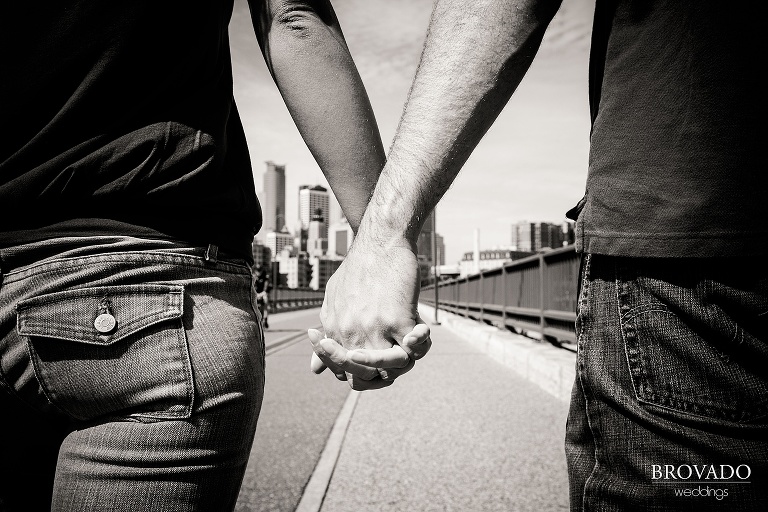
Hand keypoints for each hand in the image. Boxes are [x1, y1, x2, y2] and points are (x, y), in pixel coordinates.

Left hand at [310, 236, 431, 388]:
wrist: (379, 241)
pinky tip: (418, 331)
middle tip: (392, 354)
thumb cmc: (358, 268)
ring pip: (389, 369)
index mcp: (335, 329)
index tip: (371, 357)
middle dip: (380, 375)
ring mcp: (375, 328)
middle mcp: (351, 332)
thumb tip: (315, 370)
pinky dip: (420, 344)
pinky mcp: (399, 319)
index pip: (342, 372)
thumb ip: (327, 334)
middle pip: (363, 377)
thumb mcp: (333, 299)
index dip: (358, 373)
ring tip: (406, 343)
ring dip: (401, 362)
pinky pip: (414, 348)